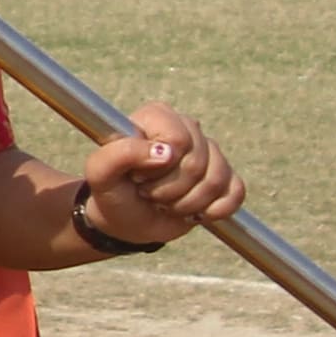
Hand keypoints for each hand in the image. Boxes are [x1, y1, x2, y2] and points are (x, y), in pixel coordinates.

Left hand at [71, 102, 240, 251]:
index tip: (137, 176)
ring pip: (217, 180)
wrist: (126, 220)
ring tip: (166, 203)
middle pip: (197, 162)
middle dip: (171, 189)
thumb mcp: (99, 174)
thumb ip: (119, 153)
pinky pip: (236, 193)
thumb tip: (167, 151)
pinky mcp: (226, 177)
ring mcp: (210, 152)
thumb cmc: (112, 191)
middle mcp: (187, 128)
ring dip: (188, 203)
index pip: (177, 139)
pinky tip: (193, 212)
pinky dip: (214, 211)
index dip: (158, 166)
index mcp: (156, 117)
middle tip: (150, 193)